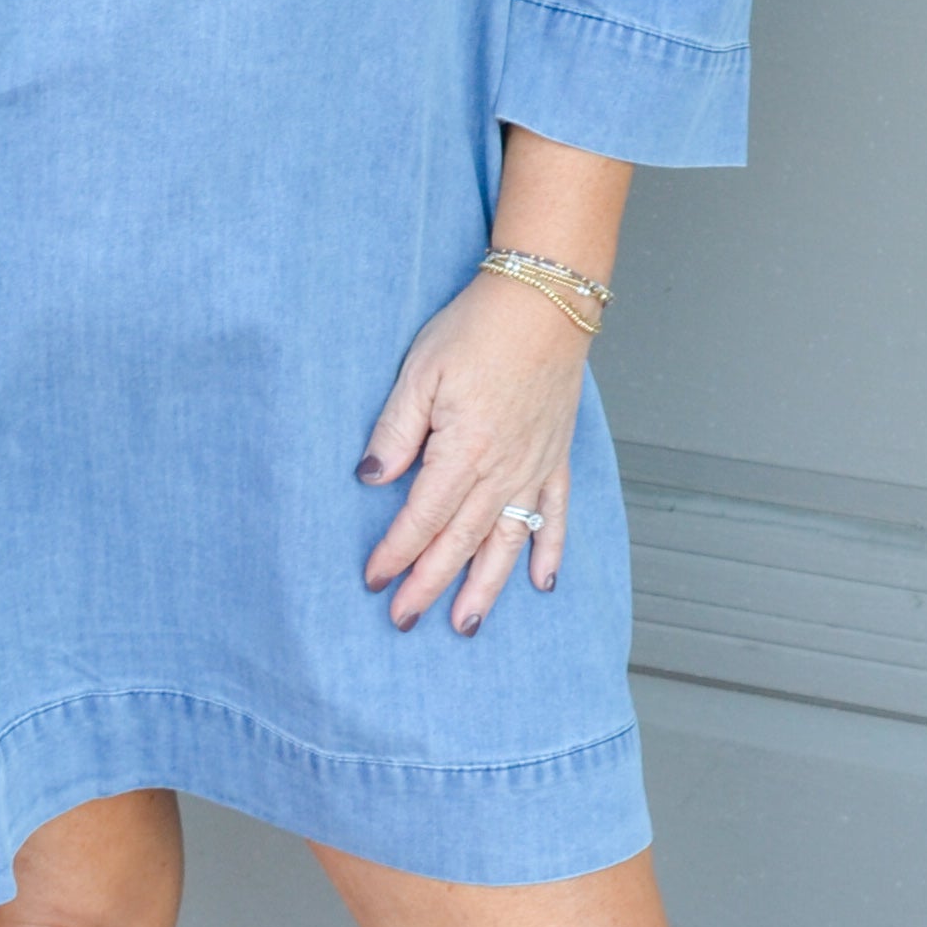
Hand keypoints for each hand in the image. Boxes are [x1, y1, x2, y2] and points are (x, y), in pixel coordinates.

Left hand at [357, 272, 586, 632]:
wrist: (544, 302)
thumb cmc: (478, 330)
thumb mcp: (420, 372)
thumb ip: (395, 430)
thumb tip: (371, 479)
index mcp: (463, 453)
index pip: (421, 519)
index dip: (395, 553)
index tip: (373, 580)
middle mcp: (502, 471)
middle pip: (459, 542)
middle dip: (429, 585)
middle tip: (403, 619)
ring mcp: (534, 467)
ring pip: (507, 542)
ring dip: (485, 588)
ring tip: (466, 624)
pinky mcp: (555, 456)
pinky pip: (555, 515)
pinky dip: (550, 551)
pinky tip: (542, 582)